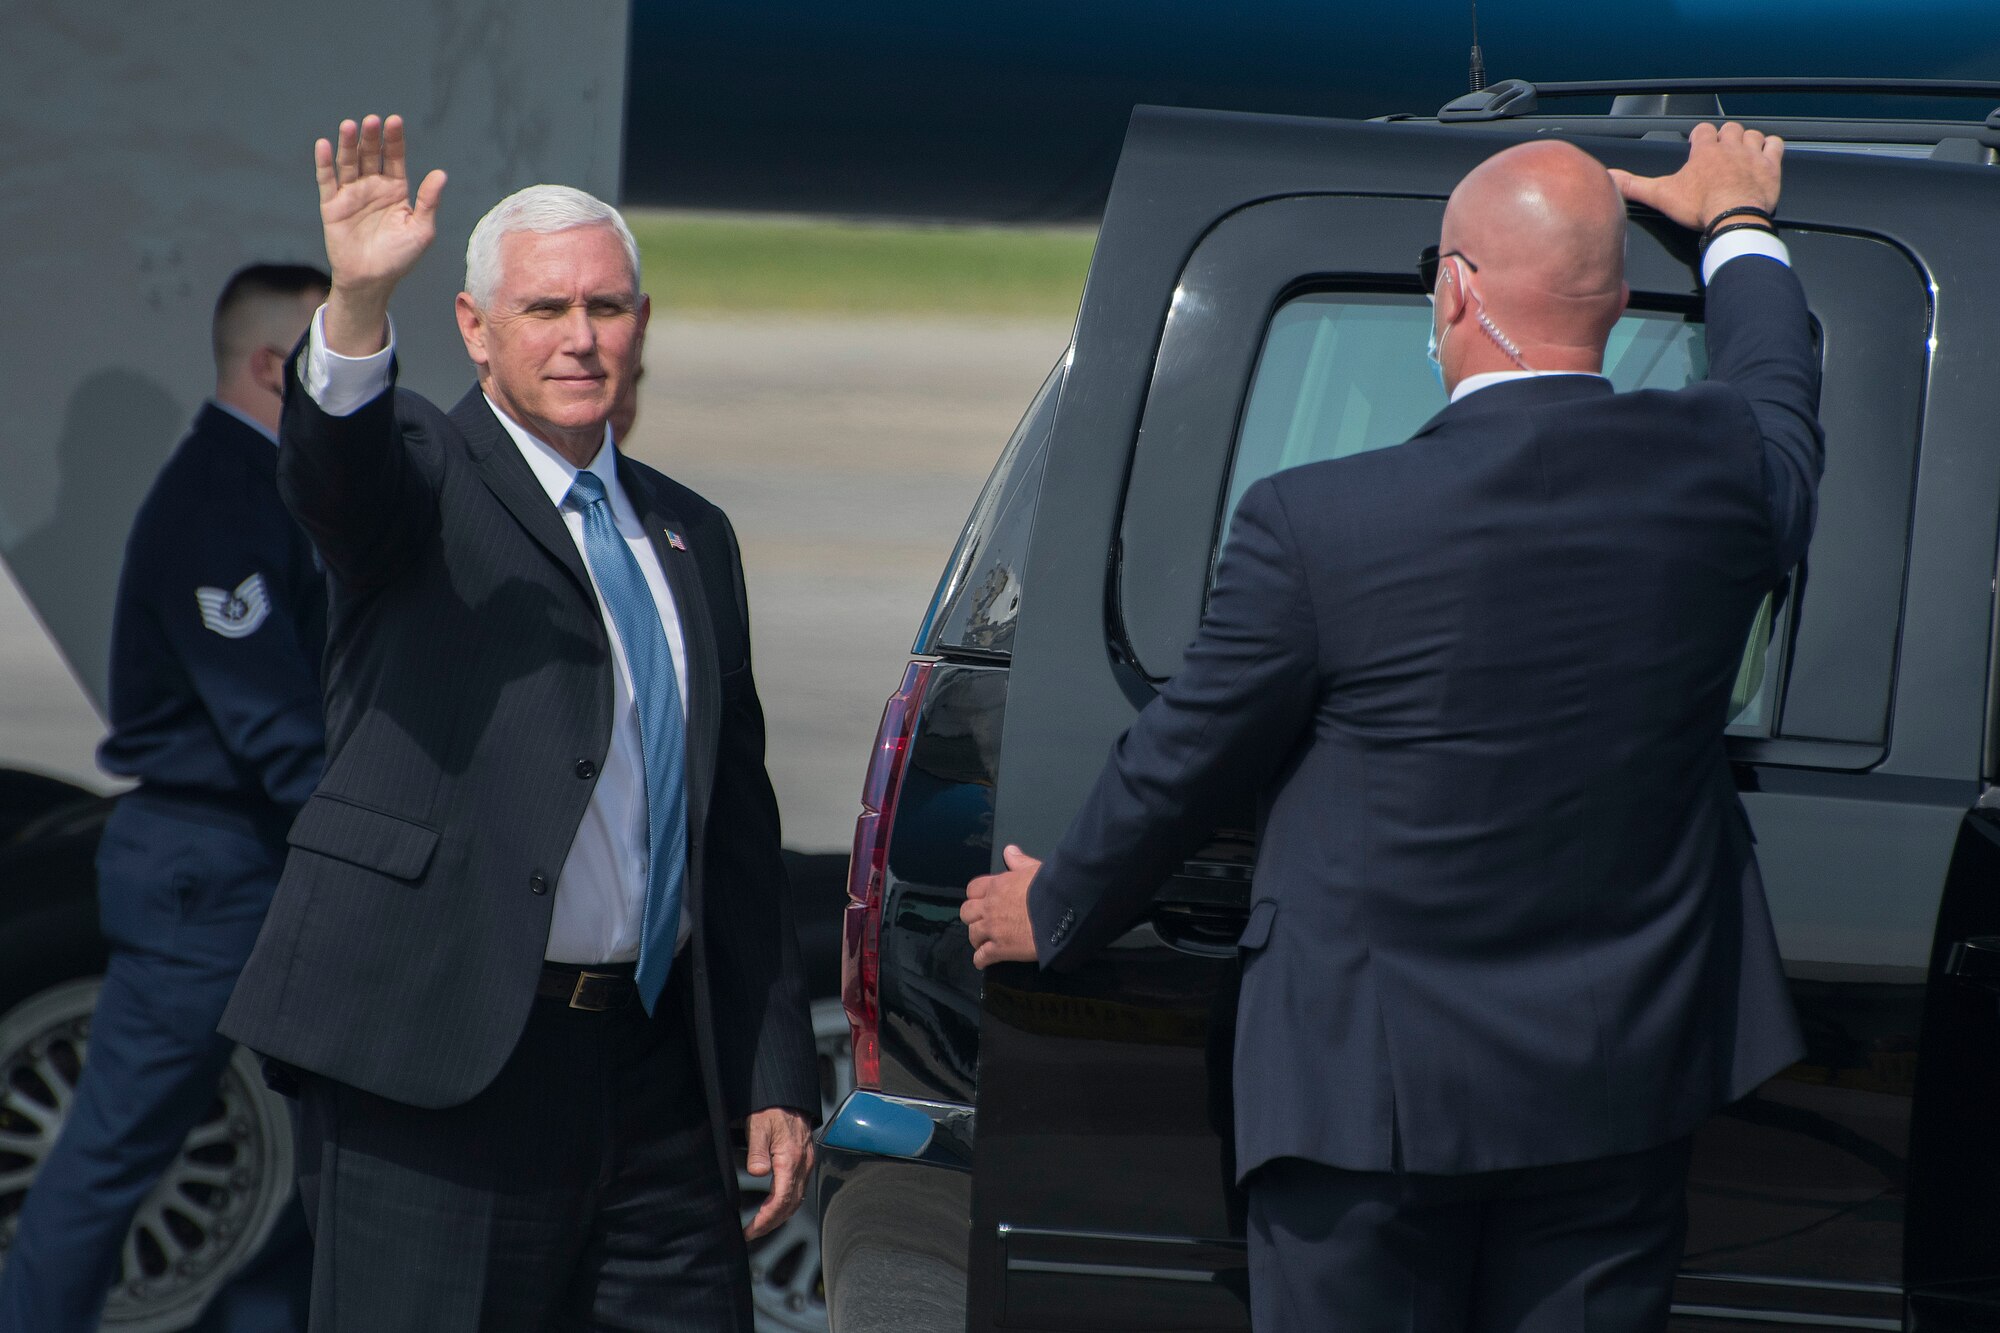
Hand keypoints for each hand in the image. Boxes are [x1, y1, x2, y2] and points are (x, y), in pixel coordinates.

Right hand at [315, 114, 446, 354]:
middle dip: (371, 138)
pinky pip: (327, 180)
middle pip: (371, 155)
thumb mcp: (421, 230)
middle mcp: (373, 187)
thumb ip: (429, 201)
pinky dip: (325, 163)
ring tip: (350, 125)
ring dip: (348, 144)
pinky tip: (325, 145)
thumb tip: (441, 174)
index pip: (394, 158)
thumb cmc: (400, 257)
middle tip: (372, 121)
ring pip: (349, 163)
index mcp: (396, 190)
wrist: (371, 280)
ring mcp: (352, 194)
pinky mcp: (332, 205)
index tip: (395, 121)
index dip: (394, 140)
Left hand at [743, 1107, 813, 1239]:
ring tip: (761, 1226)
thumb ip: (757, 1151)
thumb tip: (757, 1173)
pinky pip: (799, 1190)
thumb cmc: (771, 1110)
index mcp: (791, 1159)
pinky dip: (787, 1204)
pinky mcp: (805, 1161)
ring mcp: (806, 1164)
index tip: (750, 1230)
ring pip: (797, 1200)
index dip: (766, 1219)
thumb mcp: (757, 1126)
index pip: (781, 1199)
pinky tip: (776, 1207)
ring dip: (780, 1216)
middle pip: (791, 1205)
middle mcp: (803, 1165)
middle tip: (752, 1234)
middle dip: (771, 1224)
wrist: (787, 1096)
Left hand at [961, 845, 1041, 969]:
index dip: (976, 896)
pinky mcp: (1000, 949)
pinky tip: (983, 961)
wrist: (1060, 912)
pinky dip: (981, 959)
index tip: (982, 901)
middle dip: (973, 918)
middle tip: (982, 922)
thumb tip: (1009, 851)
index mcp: (998, 885)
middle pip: (966, 912)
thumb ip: (1019, 861)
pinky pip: (982, 956)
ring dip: (977, 938)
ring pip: (972, 934)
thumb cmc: (1051, 889)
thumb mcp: (1035, 868)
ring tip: (983, 942)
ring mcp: (993, 929)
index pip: (973, 889)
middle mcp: (990, 906)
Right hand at [1610, 121, 1782, 232]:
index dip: (1700, 136)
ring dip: (1748, 140)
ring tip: (1742, 151)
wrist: (1732, 218)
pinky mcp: (1770, 166)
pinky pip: (1775, 144)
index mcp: (1704, 152)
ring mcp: (1752, 155)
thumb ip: (1634, 185)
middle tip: (1721, 149)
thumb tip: (1609, 177)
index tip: (1697, 144)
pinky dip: (1771, 146)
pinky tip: (1766, 154)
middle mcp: (1729, 147)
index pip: (1702, 130)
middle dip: (1725, 136)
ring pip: (1752, 134)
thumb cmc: (1700, 207)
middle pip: (1729, 128)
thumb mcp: (1661, 196)